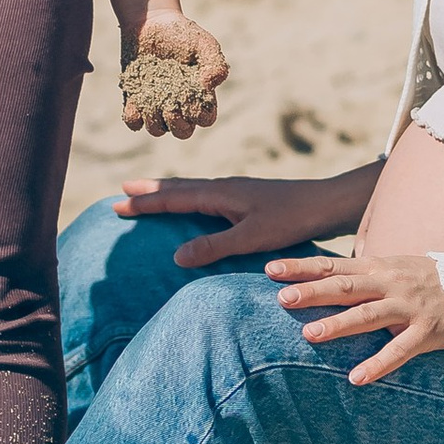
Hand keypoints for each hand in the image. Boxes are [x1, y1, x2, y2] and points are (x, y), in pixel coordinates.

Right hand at [115, 169, 367, 269]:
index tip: (118, 204)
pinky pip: (205, 194)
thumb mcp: (251, 238)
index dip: (146, 203)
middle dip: (150, 192)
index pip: (174, 197)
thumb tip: (176, 256)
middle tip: (122, 194)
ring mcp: (236, 191)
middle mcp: (224, 187)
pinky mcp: (247, 198)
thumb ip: (214, 246)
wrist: (325, 204)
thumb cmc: (290, 221)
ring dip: (167, 192)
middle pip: (179, 187)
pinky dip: (188, 197)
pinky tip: (193, 204)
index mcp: (220, 194)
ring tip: (148, 194)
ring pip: (192, 188)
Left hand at [116, 2, 229, 139]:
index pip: (205, 119)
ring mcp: (155, 104)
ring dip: (155, 121)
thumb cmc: (182, 33)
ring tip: (153, 100)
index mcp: (199, 95)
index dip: (200, 115)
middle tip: (171, 106)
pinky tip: (136, 100)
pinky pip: (133, 121)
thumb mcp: (204, 43)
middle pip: (182, 132)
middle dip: (178, 124)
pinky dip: (134, 116)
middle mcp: (178, 105)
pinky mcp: (134, 100)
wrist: (151, 22)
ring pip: (157, 129)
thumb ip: (215, 63)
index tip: (193, 97)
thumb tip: (210, 85)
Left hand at [264, 245, 443, 384]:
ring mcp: (408, 308)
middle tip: (282, 298)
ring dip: (339, 325)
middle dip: (313, 292)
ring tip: (310, 335)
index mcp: (379, 268)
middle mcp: (390, 284)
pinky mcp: (426, 332)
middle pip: (345, 287)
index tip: (271, 270)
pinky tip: (357, 378)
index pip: (333, 266)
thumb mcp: (395, 265)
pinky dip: (378, 364)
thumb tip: (327, 272)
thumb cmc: (430, 278)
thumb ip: (364, 271)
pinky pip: (399, 350)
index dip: (302, 267)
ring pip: (368, 315)